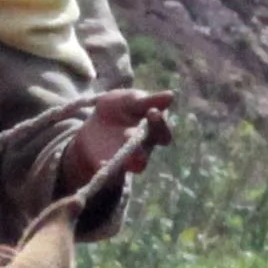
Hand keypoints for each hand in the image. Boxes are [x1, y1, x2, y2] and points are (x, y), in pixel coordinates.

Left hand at [59, 88, 174, 193]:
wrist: (95, 122)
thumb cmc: (121, 108)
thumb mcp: (131, 100)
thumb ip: (148, 101)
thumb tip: (171, 95)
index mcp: (154, 130)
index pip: (162, 131)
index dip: (159, 124)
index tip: (152, 112)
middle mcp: (145, 147)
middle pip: (148, 149)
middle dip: (141, 143)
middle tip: (130, 133)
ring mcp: (129, 159)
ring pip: (136, 164)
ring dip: (130, 159)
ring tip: (125, 153)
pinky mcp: (111, 167)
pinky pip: (113, 172)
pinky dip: (108, 168)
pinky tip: (102, 163)